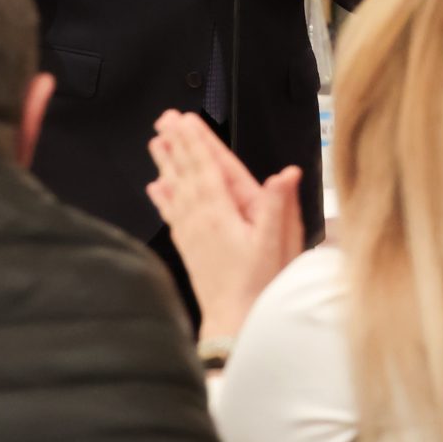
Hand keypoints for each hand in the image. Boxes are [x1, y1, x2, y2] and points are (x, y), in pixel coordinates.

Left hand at [145, 111, 302, 341]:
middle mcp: (201, 217)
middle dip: (178, 143)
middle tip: (165, 118)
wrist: (233, 322)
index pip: (208, 166)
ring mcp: (191, 231)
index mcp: (222, 211)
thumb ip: (278, 207)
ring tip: (156, 142)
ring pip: (176, 188)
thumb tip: (286, 173)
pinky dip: (163, 198)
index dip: (197, 141)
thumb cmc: (259, 284)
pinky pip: (172, 214)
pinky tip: (156, 187)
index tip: (186, 119)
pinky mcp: (188, 246)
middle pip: (187, 171)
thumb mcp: (276, 244)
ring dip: (167, 163)